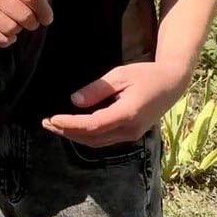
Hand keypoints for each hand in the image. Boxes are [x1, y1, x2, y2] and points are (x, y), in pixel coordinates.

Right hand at [0, 0, 51, 46]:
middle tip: (31, 21)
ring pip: (10, 29)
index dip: (44, 11)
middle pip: (24, 16)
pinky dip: (4, 39)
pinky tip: (8, 33)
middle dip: (32, 23)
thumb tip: (45, 16)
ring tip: (16, 23)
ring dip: (17, 30)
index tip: (46, 18)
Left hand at [41, 61, 189, 147]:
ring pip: (98, 142)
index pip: (92, 125)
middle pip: (92, 137)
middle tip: (45, 123)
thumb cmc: (145, 74)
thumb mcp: (119, 76)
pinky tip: (73, 128)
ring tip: (54, 126)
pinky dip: (87, 135)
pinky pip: (105, 139)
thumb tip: (74, 102)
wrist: (171, 83)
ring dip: (75, 136)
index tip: (52, 119)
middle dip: (67, 132)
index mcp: (127, 114)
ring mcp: (131, 135)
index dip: (70, 124)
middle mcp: (129, 130)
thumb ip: (97, 89)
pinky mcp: (131, 134)